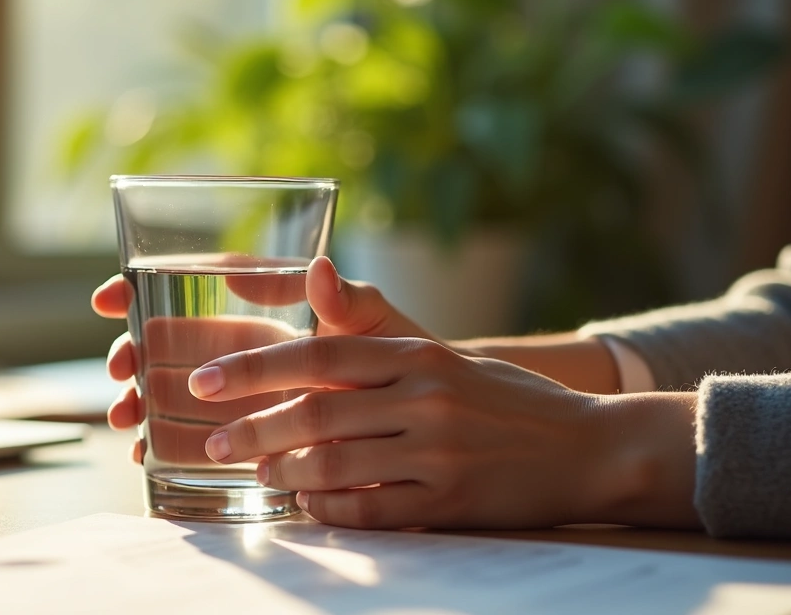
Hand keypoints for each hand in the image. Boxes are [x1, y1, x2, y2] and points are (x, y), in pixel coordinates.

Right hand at [91, 256, 442, 461]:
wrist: (427, 422)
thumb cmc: (401, 363)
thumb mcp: (378, 327)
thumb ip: (346, 301)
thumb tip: (319, 267)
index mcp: (268, 308)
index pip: (192, 286)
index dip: (141, 287)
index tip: (107, 297)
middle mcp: (246, 347)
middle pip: (169, 341)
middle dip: (132, 351)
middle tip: (116, 367)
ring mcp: (242, 393)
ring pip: (170, 389)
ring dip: (138, 399)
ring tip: (124, 415)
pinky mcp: (247, 435)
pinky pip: (192, 436)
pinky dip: (162, 443)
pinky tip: (145, 454)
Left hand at [189, 336, 698, 529]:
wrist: (588, 446)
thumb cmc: (501, 399)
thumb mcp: (441, 354)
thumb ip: (373, 333)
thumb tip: (313, 279)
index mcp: (416, 354)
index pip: (318, 352)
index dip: (254, 368)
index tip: (203, 381)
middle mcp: (424, 397)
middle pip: (316, 410)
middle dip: (252, 428)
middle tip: (212, 440)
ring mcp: (437, 452)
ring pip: (335, 464)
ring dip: (284, 472)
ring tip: (256, 473)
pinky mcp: (450, 501)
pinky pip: (369, 510)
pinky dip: (328, 510)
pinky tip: (306, 506)